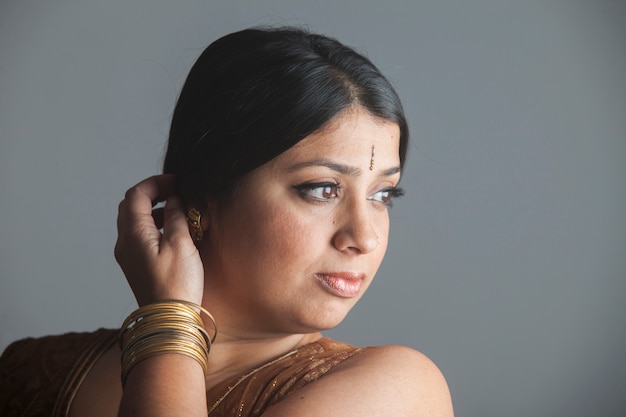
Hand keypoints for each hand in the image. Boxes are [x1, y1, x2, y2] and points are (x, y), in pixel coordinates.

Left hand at [114, 175, 203, 305]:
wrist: (168, 319)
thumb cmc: (177, 284)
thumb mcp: (181, 244)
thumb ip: (176, 217)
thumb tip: (174, 201)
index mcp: (134, 233)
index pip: (136, 194)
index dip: (156, 183)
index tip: (176, 181)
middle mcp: (125, 242)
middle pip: (130, 205)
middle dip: (152, 194)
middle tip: (175, 192)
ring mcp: (128, 255)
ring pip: (134, 220)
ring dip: (153, 210)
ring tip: (178, 211)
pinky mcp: (135, 265)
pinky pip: (139, 236)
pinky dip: (153, 225)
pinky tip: (173, 232)